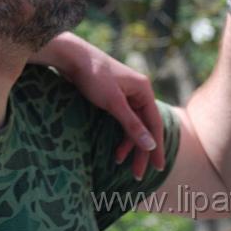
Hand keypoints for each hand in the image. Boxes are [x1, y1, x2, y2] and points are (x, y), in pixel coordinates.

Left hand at [45, 33, 164, 178]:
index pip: (155, 124)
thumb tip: (150, 145)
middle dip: (141, 150)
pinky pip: (122, 120)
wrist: (72, 57)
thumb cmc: (93, 76)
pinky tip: (114, 149)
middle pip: (145, 126)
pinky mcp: (114, 97)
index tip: (158, 167)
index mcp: (144, 90)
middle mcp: (139, 92)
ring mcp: (126, 94)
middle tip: (138, 174)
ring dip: (128, 145)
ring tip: (120, 163)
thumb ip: (131, 124)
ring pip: (133, 125)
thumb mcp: (113, 103)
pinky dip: (119, 134)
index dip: (157, 147)